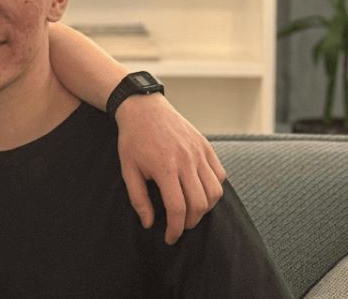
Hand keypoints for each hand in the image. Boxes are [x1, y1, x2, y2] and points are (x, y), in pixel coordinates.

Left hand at [115, 94, 226, 244]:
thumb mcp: (128, 169)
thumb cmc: (133, 139)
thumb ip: (138, 198)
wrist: (144, 108)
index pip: (178, 208)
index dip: (175, 229)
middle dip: (190, 222)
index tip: (170, 238)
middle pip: (199, 204)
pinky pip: (220, 175)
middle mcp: (186, 161)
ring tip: (191, 211)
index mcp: (164, 167)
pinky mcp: (206, 147)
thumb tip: (149, 223)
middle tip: (180, 226)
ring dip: (205, 208)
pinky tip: (200, 192)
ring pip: (215, 192)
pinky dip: (214, 189)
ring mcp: (199, 153)